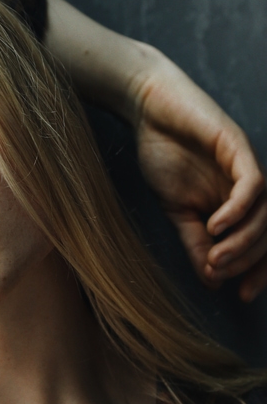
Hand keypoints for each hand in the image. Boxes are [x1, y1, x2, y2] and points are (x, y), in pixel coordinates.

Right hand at [130, 48, 266, 301]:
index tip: (241, 294)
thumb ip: (194, 242)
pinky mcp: (237, 147)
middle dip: (251, 261)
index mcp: (237, 203)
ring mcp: (246, 166)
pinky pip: (252, 185)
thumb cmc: (163, 153)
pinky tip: (215, 226)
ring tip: (216, 256)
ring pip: (265, 213)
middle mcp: (248, 187)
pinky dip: (238, 210)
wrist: (149, 108)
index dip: (259, 270)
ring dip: (243, 242)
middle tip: (224, 275)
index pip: (261, 242)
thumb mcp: (176, 209)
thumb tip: (212, 280)